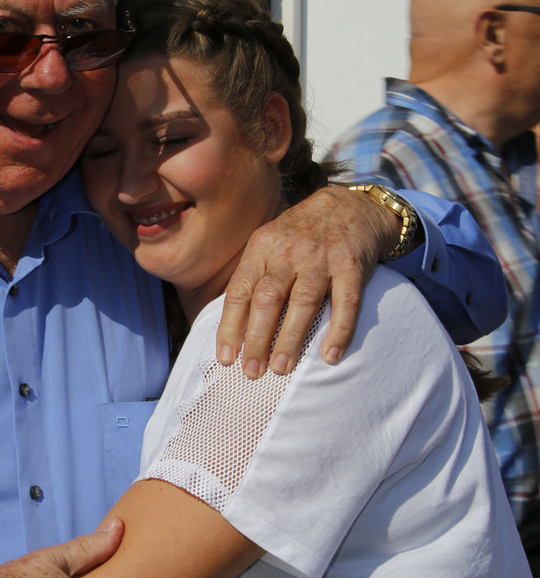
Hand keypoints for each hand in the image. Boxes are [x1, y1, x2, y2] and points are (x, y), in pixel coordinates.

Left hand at [215, 185, 399, 375]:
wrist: (348, 206)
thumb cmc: (299, 236)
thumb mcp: (268, 244)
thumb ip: (251, 278)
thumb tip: (228, 326)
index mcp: (262, 247)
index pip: (240, 290)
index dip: (230, 326)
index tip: (226, 357)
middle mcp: (289, 252)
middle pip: (268, 299)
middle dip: (258, 338)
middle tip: (251, 372)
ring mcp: (322, 259)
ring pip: (303, 302)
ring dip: (290, 338)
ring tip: (280, 369)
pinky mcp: (352, 266)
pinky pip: (346, 303)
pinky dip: (339, 331)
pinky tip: (330, 356)